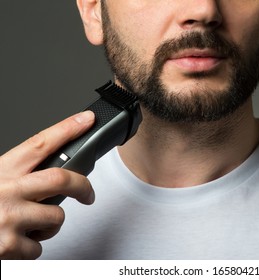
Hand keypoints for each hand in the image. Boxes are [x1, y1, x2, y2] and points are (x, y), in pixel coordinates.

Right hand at [0, 111, 94, 258]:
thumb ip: (14, 177)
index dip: (67, 129)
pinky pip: (39, 246)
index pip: (40, 143)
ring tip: (28, 226)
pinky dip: (31, 247)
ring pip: (55, 216)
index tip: (86, 120)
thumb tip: (51, 176)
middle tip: (87, 193)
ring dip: (49, 225)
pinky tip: (14, 243)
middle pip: (61, 178)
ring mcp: (9, 218)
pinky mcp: (9, 245)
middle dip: (83, 185)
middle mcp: (5, 190)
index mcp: (0, 171)